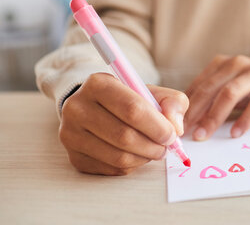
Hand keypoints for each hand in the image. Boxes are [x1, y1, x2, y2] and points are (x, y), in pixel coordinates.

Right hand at [59, 73, 188, 175]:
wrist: (98, 108)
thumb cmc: (130, 99)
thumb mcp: (154, 92)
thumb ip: (172, 103)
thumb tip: (175, 127)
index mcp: (98, 84)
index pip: (132, 109)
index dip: (157, 126)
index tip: (172, 134)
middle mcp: (77, 107)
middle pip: (124, 136)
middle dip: (153, 145)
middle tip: (167, 146)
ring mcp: (71, 134)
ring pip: (118, 156)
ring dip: (145, 158)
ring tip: (155, 150)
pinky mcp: (74, 156)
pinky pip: (111, 169)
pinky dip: (132, 166)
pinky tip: (137, 155)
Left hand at [184, 55, 249, 140]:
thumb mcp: (229, 88)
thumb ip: (210, 99)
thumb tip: (184, 121)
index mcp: (222, 64)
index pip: (200, 84)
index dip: (186, 105)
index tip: (176, 125)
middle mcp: (238, 64)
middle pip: (212, 88)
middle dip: (196, 111)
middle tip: (186, 132)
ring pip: (231, 93)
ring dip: (215, 115)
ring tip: (205, 134)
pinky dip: (245, 119)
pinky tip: (235, 133)